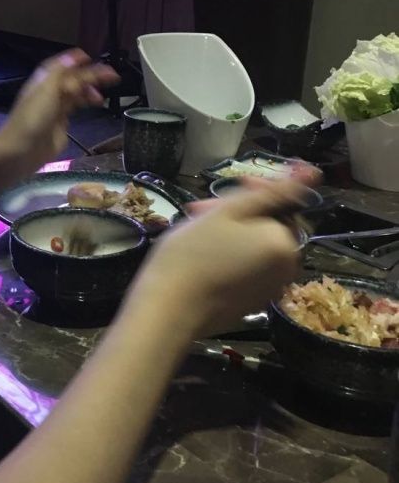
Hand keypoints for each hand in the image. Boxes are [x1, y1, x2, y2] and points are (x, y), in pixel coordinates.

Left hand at [0, 50, 119, 180]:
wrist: (22, 151)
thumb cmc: (33, 118)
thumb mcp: (46, 90)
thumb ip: (59, 73)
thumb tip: (73, 58)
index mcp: (43, 82)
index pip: (60, 66)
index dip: (73, 60)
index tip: (89, 56)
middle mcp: (49, 93)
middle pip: (73, 80)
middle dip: (91, 76)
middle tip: (111, 75)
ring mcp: (55, 109)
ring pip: (76, 94)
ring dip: (90, 90)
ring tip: (105, 93)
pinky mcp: (60, 124)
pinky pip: (75, 108)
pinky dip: (86, 103)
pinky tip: (95, 103)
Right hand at [124, 179, 306, 338]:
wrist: (169, 309)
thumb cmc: (193, 253)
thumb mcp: (229, 212)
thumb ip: (273, 191)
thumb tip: (313, 173)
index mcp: (285, 243)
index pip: (282, 202)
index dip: (255, 189)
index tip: (227, 186)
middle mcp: (286, 268)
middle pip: (268, 226)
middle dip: (239, 212)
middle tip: (202, 209)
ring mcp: (270, 288)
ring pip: (256, 246)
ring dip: (233, 231)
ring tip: (198, 228)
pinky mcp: (252, 302)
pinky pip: (249, 268)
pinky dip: (232, 255)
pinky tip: (204, 254)